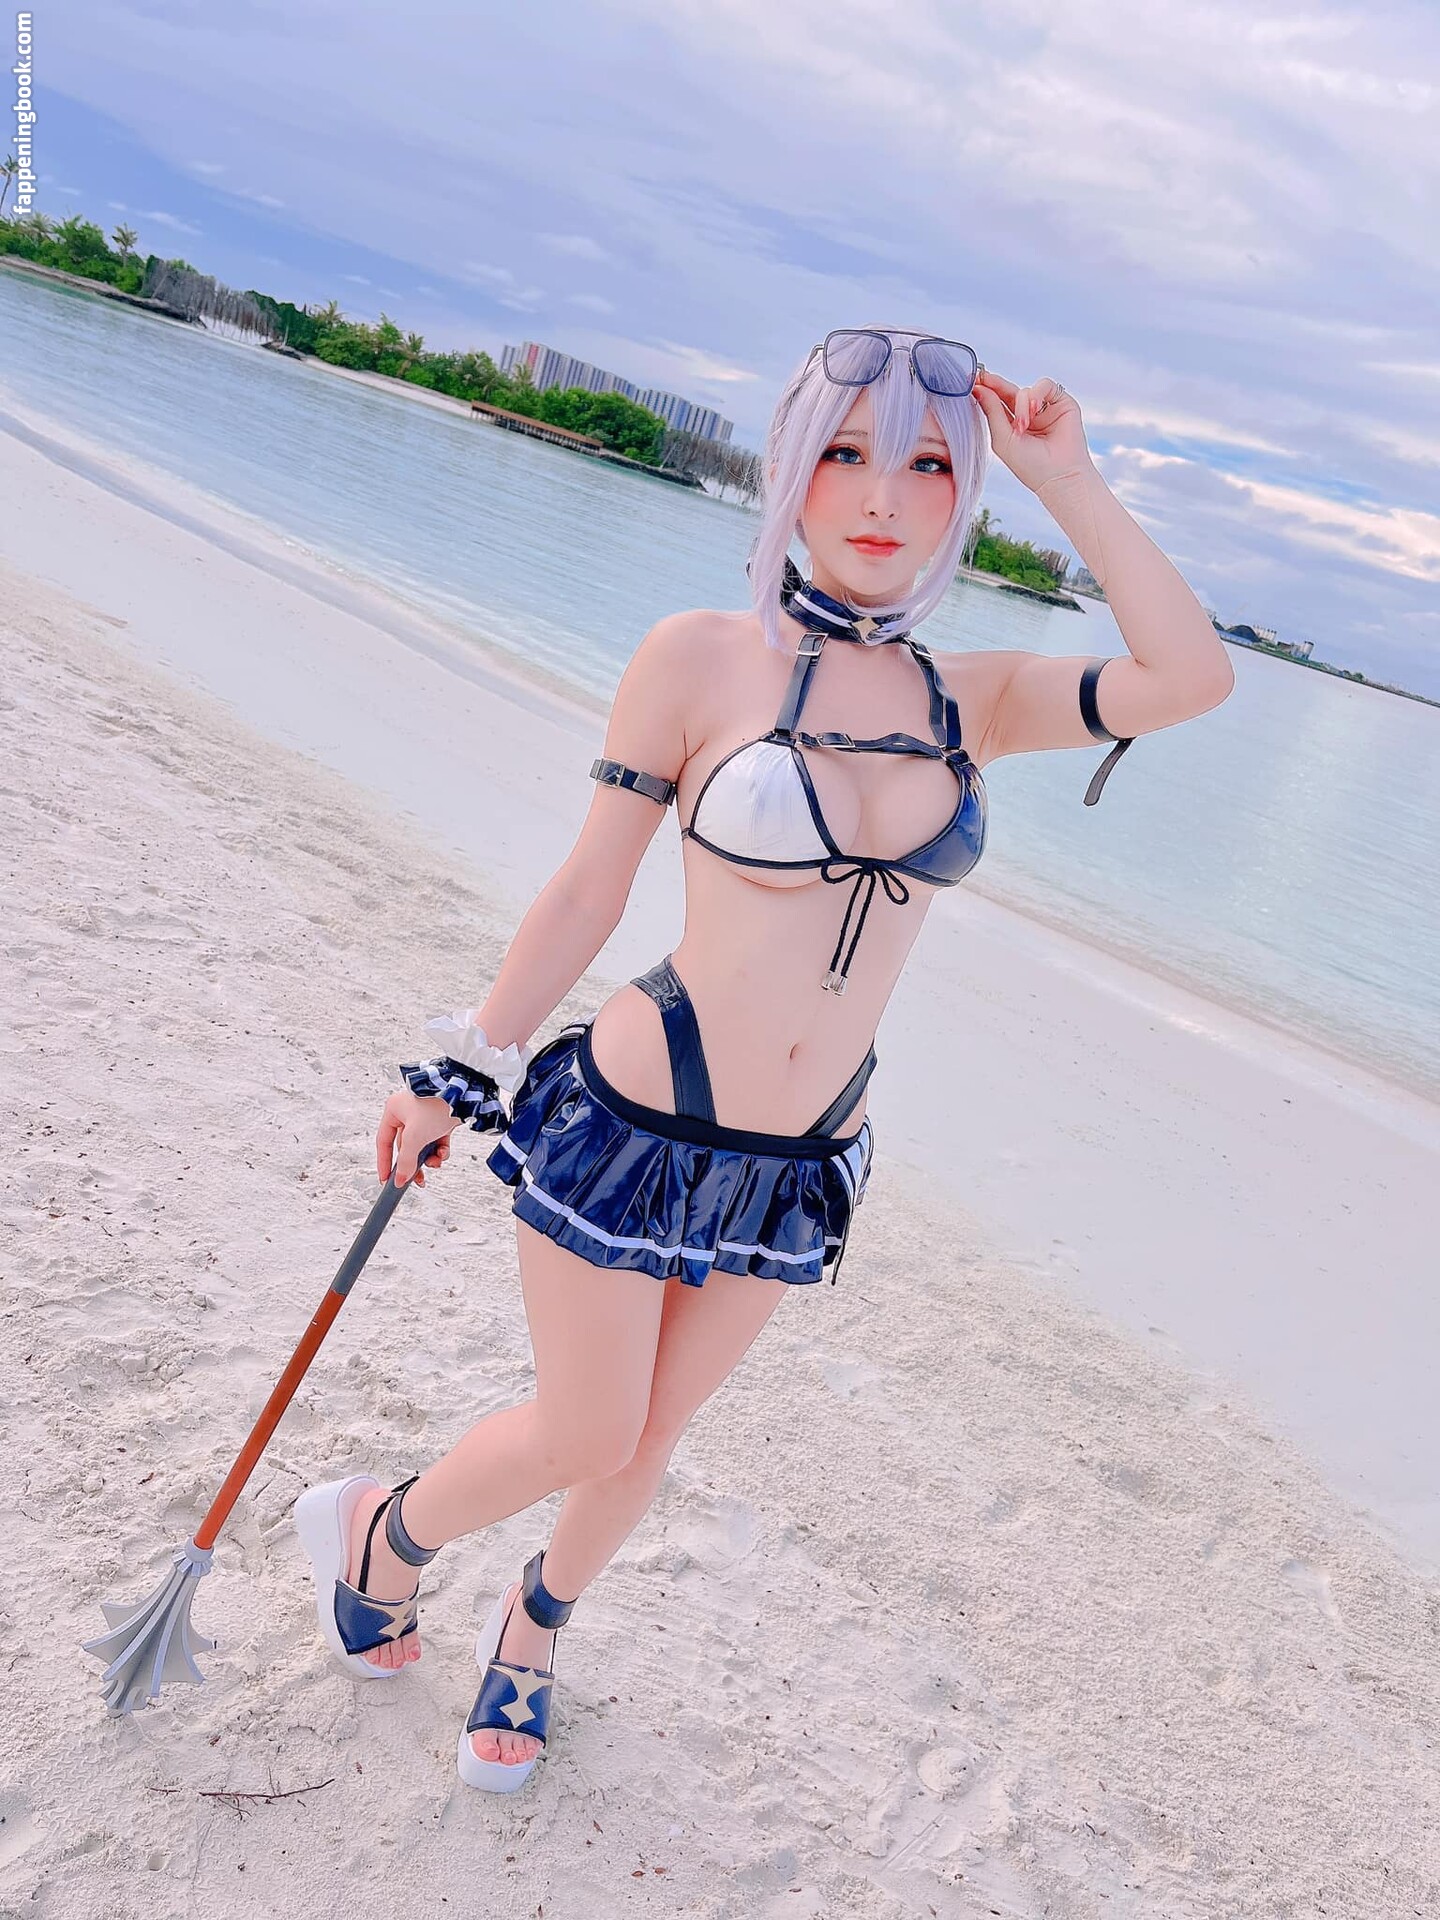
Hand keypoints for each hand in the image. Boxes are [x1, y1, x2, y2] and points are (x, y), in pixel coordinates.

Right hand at [376, 1090, 457, 1188]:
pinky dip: (440, 1150)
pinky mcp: (441, 1120)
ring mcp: (425, 1116)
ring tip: (435, 1163)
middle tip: (416, 1179)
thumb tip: (400, 1179)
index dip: (384, 1162)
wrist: (464, 1095)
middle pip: (406, 1147)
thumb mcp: (415, 1137)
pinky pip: (436, 1141)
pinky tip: (444, 1152)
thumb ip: (406, 1160)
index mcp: (394, 1110)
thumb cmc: (435, 1105)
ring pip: (422, 1146)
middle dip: (414, 1163)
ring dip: (429, 1158)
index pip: (384, 1142)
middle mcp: (408, 1113)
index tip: (386, 1179)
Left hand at [971, 369, 1095, 493]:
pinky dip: (1037, 394)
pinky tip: (1035, 410)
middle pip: (1007, 391)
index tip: (972, 381)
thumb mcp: (1002, 439)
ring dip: (1021, 406)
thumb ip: (992, 411)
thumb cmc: (1030, 465)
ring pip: (1024, 391)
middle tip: (983, 378)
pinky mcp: (1061, 402)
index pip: (996, 403)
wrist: (1059, 475)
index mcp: (1011, 425)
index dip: (985, 391)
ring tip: (1023, 426)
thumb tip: (978, 388)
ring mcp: (1044, 408)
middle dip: (995, 385)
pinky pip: (1045, 385)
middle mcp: (1027, 414)